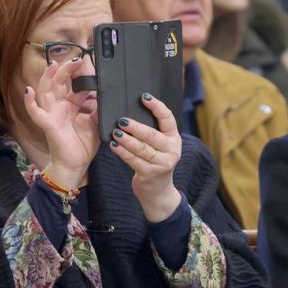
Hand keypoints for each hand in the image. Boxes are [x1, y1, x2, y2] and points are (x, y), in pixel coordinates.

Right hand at [23, 57, 99, 189]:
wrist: (76, 165)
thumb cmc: (82, 146)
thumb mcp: (95, 123)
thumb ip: (96, 108)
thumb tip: (101, 93)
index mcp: (71, 106)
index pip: (74, 85)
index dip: (80, 74)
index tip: (88, 62)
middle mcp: (59, 107)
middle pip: (60, 83)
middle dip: (66, 69)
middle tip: (76, 59)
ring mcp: (52, 114)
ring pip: (46, 91)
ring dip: (48, 77)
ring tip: (53, 65)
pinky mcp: (48, 124)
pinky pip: (36, 113)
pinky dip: (30, 102)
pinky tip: (28, 91)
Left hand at [109, 92, 182, 222]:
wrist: (158, 191)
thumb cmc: (155, 161)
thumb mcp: (160, 145)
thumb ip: (152, 130)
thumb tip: (131, 110)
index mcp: (174, 138)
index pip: (168, 118)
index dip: (157, 106)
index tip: (144, 96)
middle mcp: (171, 150)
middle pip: (152, 135)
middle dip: (136, 127)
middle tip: (122, 120)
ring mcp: (162, 163)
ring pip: (141, 148)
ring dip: (126, 139)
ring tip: (115, 132)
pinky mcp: (150, 174)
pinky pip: (133, 160)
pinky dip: (122, 152)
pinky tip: (113, 146)